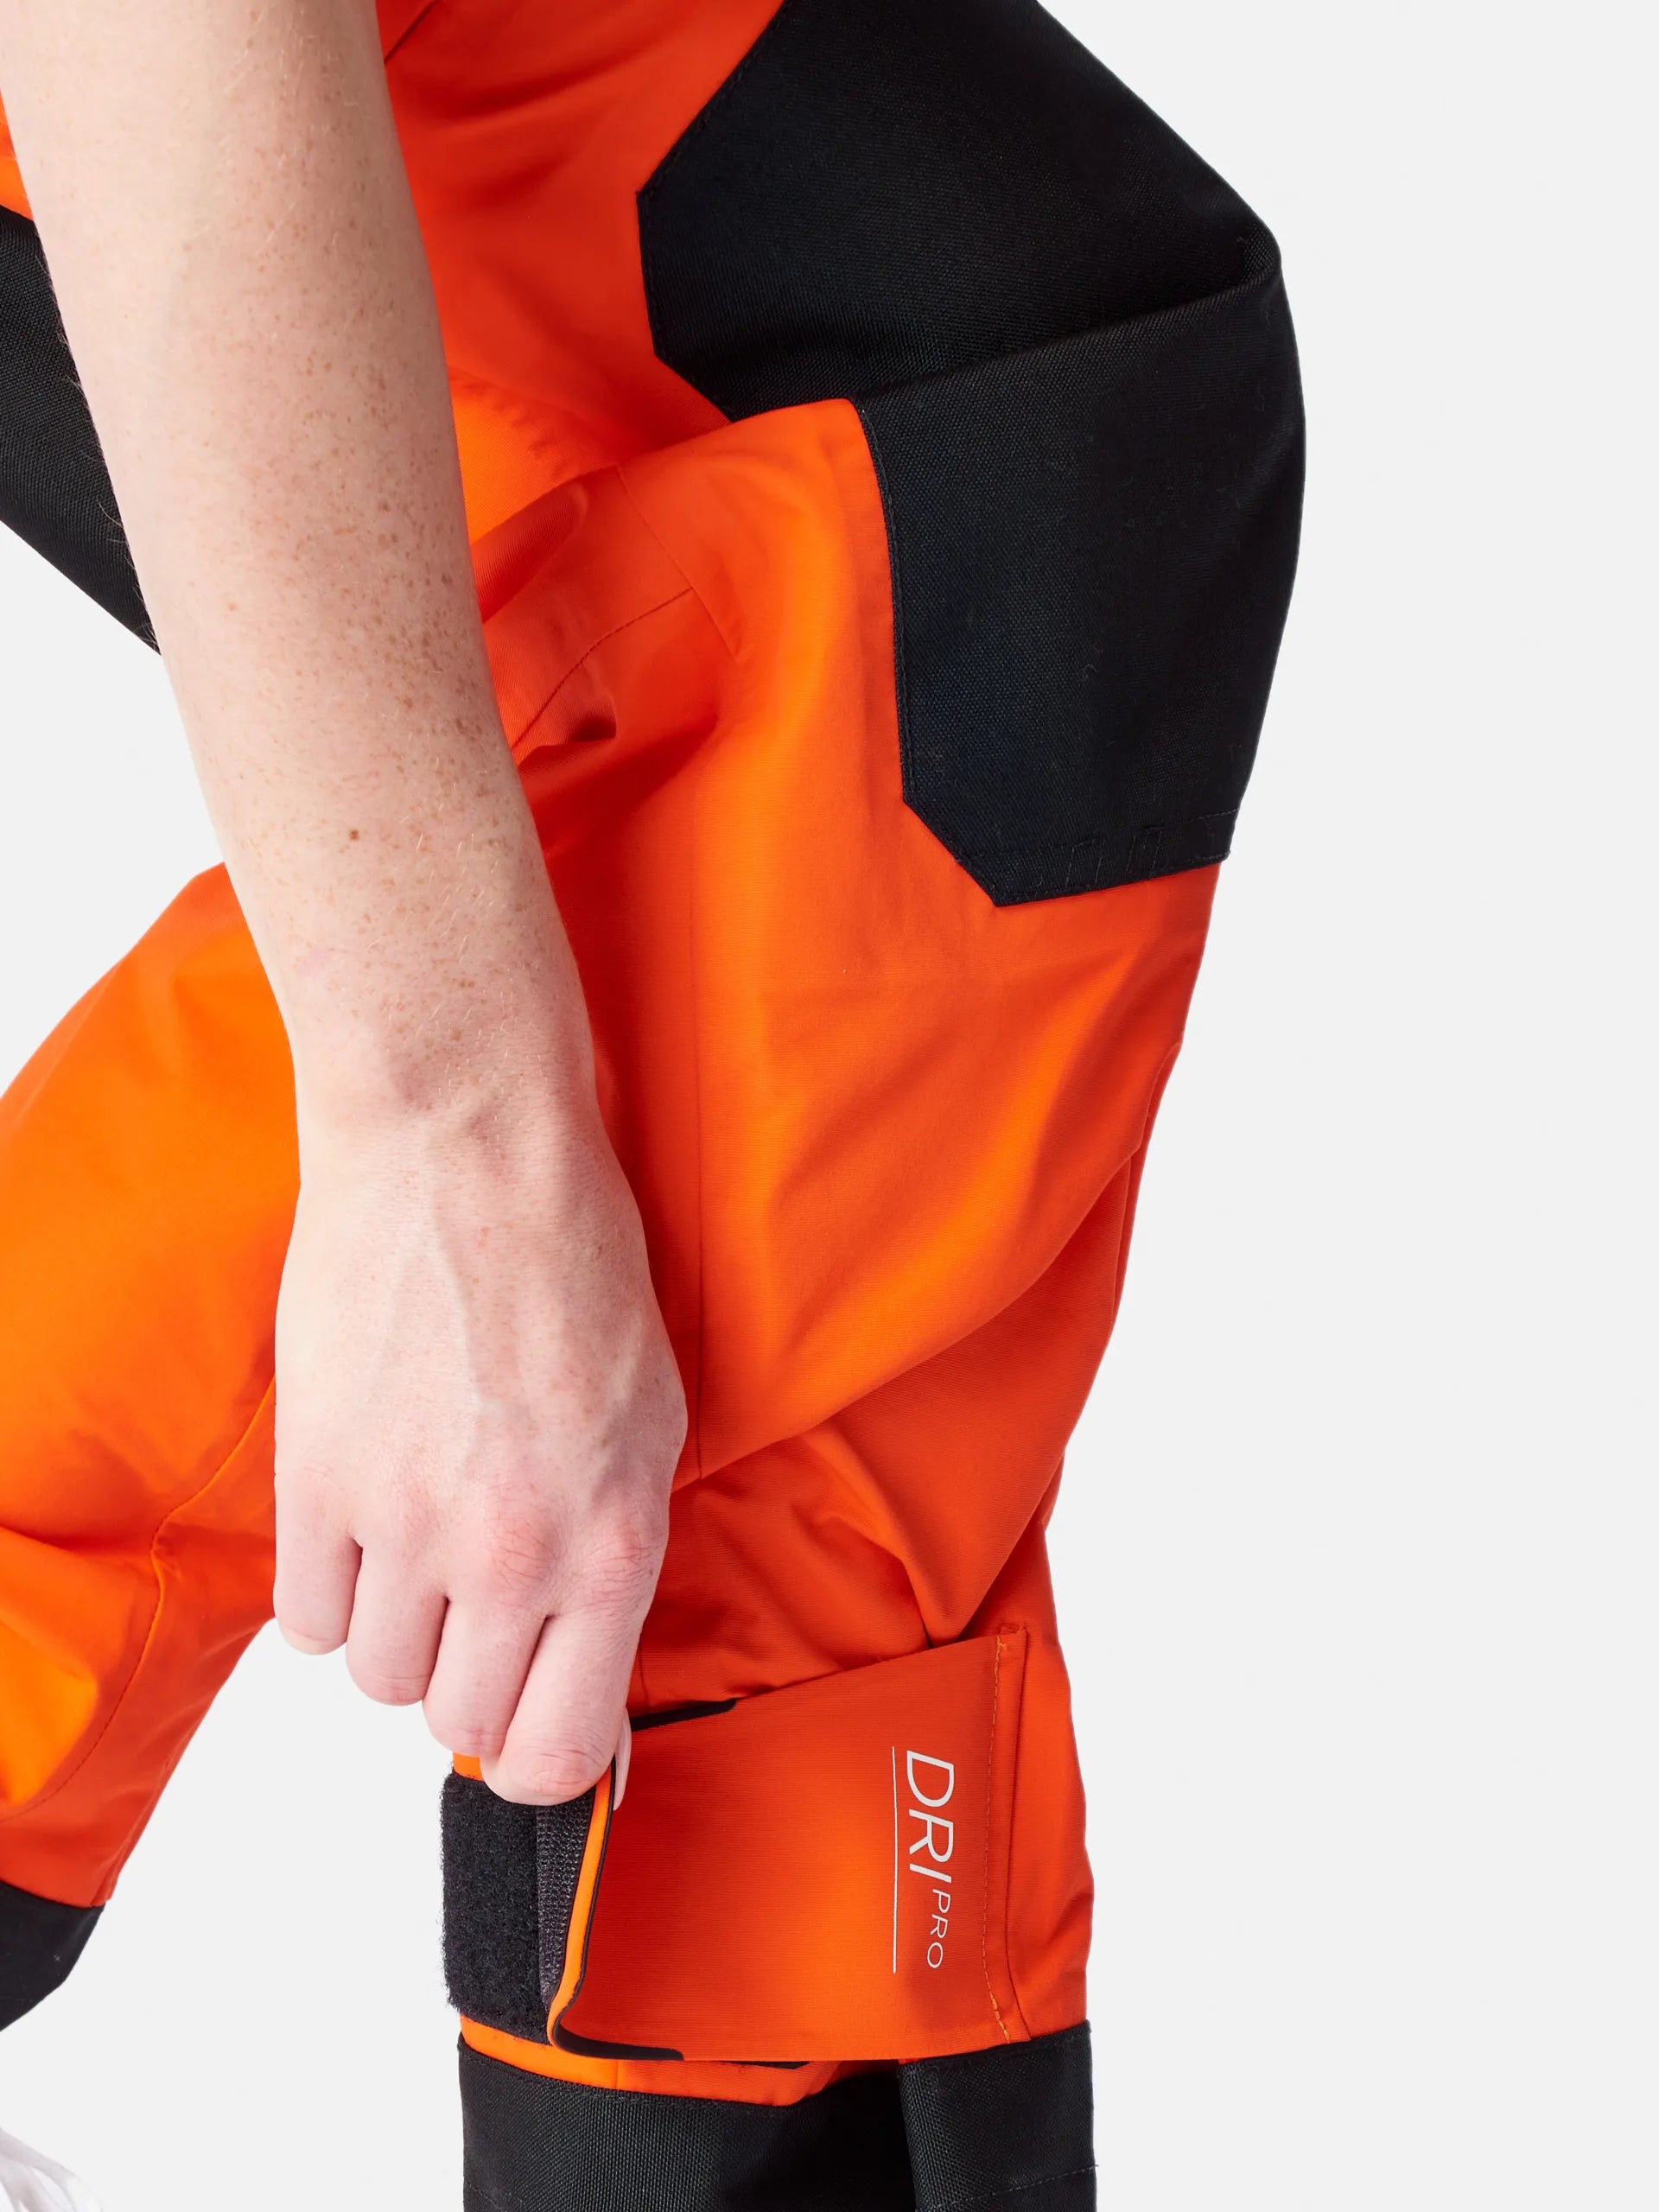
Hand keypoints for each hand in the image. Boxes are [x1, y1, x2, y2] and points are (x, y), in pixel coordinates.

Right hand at [270, 1097, 685, 1802]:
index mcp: (613, 1542)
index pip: (560, 1748)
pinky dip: (330, 1592)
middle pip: (459, 1722)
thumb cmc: (575, 1265)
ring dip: (398, 1630)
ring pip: (377, 1676)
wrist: (466, 1152)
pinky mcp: (315, 1479)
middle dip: (471, 1677)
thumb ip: (616, 1560)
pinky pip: (302, 1620)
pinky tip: (362, 1525)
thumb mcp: (652, 1423)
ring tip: (420, 1542)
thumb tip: (584, 1670)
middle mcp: (512, 1551)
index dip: (542, 1756)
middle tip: (479, 1602)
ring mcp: (405, 1520)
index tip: (532, 1723)